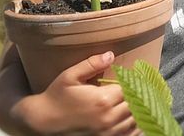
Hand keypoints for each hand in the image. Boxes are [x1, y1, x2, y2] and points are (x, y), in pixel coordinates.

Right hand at [13, 51, 140, 135]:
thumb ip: (92, 64)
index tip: (133, 77)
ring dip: (139, 110)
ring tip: (137, 100)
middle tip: (138, 87)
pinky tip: (132, 116)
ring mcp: (109, 132)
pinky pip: (131, 134)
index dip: (134, 82)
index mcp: (102, 100)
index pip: (131, 88)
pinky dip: (135, 126)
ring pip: (136, 120)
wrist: (44, 121)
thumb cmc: (56, 96)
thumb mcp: (70, 76)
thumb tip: (111, 55)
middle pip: (136, 104)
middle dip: (138, 95)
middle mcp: (108, 118)